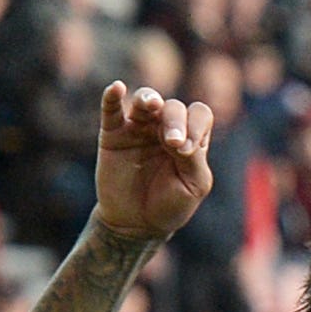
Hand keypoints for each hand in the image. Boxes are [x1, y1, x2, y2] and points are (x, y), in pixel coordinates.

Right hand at [93, 83, 214, 240]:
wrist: (137, 224)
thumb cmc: (171, 204)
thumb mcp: (193, 185)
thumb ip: (193, 159)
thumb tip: (179, 139)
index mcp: (190, 138)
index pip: (199, 114)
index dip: (196, 125)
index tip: (187, 150)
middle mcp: (165, 128)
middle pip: (174, 107)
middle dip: (175, 121)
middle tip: (173, 144)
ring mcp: (138, 129)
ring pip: (146, 100)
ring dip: (149, 99)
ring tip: (151, 105)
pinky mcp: (113, 135)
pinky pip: (111, 111)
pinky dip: (112, 97)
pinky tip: (117, 88)